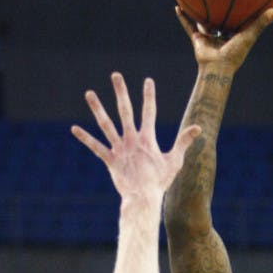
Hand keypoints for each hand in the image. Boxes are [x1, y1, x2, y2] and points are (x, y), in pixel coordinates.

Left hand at [71, 73, 200, 201]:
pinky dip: (85, 138)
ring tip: (89, 93)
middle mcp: (131, 140)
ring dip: (97, 108)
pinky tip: (74, 129)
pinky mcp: (110, 160)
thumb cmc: (160, 181)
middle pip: (125, 111)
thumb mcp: (174, 161)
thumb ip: (184, 142)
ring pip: (106, 124)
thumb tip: (199, 128)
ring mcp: (119, 149)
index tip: (148, 81)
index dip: (149, 96)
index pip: (149, 112)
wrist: (143, 198)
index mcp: (147, 139)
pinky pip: (95, 147)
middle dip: (121, 92)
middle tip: (116, 75)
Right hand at [175, 6, 272, 72]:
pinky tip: (177, 7)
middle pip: (219, 20)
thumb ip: (260, 24)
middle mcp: (220, 36)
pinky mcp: (197, 40)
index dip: (238, 12)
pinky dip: (183, 18)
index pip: (236, 21)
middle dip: (218, 10)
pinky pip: (188, 27)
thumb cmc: (235, 54)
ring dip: (198, 13)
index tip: (240, 0)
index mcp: (233, 36)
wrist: (217, 67)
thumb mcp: (249, 35)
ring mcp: (208, 38)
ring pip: (202, 23)